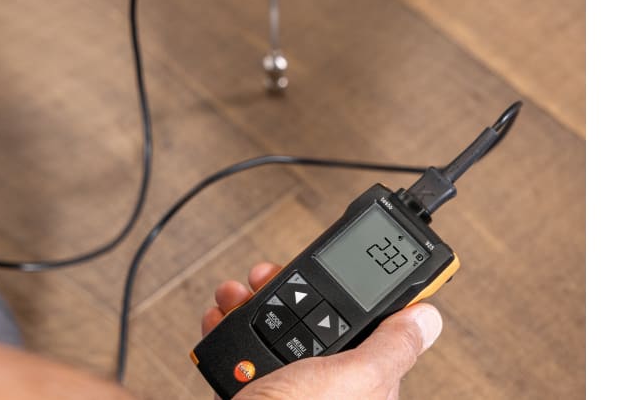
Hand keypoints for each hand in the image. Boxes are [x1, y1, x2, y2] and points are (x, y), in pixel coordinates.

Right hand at [202, 262, 442, 399]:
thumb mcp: (352, 379)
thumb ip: (390, 348)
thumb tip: (428, 318)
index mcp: (361, 382)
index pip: (363, 321)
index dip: (346, 288)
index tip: (330, 265)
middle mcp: (326, 383)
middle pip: (312, 315)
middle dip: (285, 289)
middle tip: (267, 276)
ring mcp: (288, 384)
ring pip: (273, 325)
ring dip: (249, 301)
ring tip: (236, 295)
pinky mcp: (254, 385)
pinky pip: (242, 345)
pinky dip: (228, 326)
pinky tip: (221, 317)